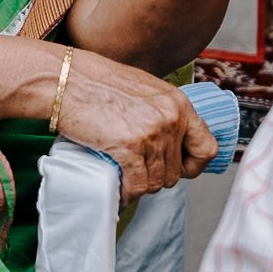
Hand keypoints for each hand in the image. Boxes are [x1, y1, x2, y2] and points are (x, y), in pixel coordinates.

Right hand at [49, 50, 216, 203]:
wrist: (66, 80)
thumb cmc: (97, 83)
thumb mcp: (143, 91)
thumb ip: (162, 113)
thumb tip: (170, 142)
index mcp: (178, 103)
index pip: (207, 148)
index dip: (193, 166)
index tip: (178, 168)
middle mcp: (170, 118)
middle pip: (176, 172)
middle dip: (155, 176)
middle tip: (136, 168)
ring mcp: (152, 133)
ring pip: (157, 183)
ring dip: (139, 184)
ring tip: (123, 173)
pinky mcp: (129, 147)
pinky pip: (137, 186)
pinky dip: (126, 191)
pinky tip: (117, 183)